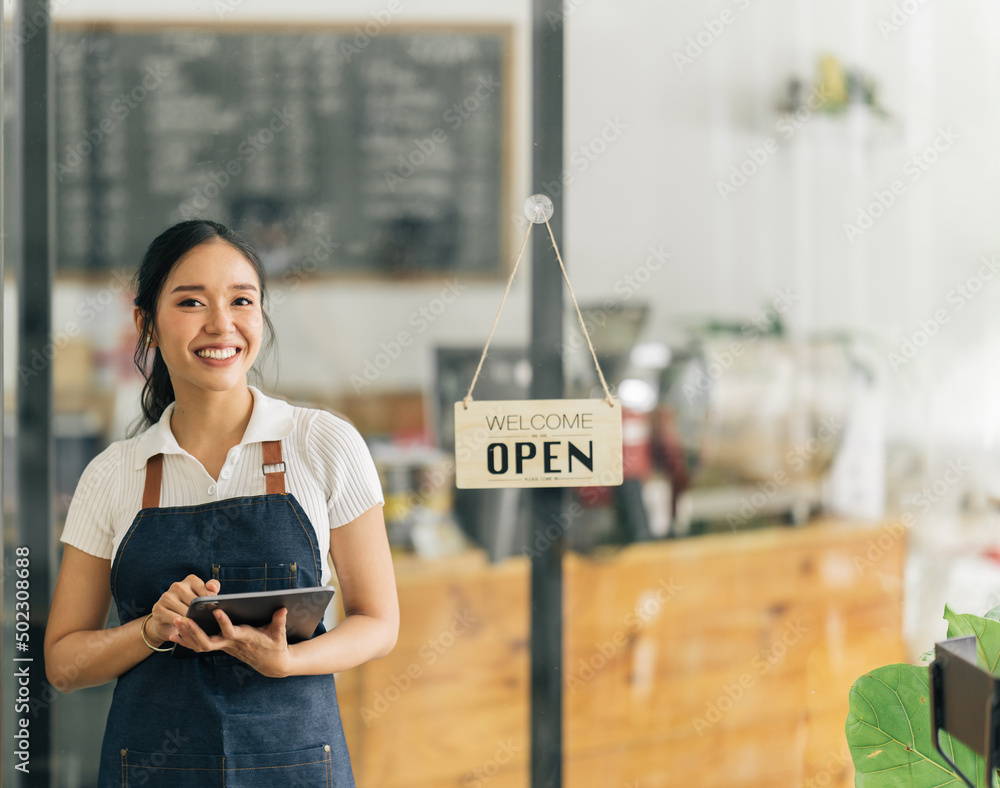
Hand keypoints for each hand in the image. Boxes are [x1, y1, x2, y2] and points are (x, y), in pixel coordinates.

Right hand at [146, 575, 220, 645]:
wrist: (166, 622)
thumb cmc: (188, 609)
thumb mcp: (200, 600)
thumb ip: (210, 591)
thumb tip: (214, 590)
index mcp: (190, 581)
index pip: (204, 586)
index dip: (210, 597)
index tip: (215, 605)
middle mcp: (177, 586)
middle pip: (194, 599)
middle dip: (201, 611)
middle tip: (208, 619)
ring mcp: (166, 596)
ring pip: (184, 609)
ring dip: (192, 618)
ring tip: (198, 625)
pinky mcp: (158, 608)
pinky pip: (173, 617)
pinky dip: (181, 623)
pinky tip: (185, 627)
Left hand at [172, 607, 291, 677]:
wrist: (271, 664)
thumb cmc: (276, 646)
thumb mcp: (280, 634)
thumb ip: (279, 621)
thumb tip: (282, 608)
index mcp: (244, 638)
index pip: (231, 632)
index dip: (224, 623)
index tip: (216, 611)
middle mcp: (231, 644)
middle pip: (207, 642)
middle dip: (193, 631)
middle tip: (182, 618)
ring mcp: (224, 647)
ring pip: (200, 645)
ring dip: (186, 634)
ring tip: (175, 620)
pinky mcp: (221, 647)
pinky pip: (200, 646)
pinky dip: (187, 640)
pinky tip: (175, 633)